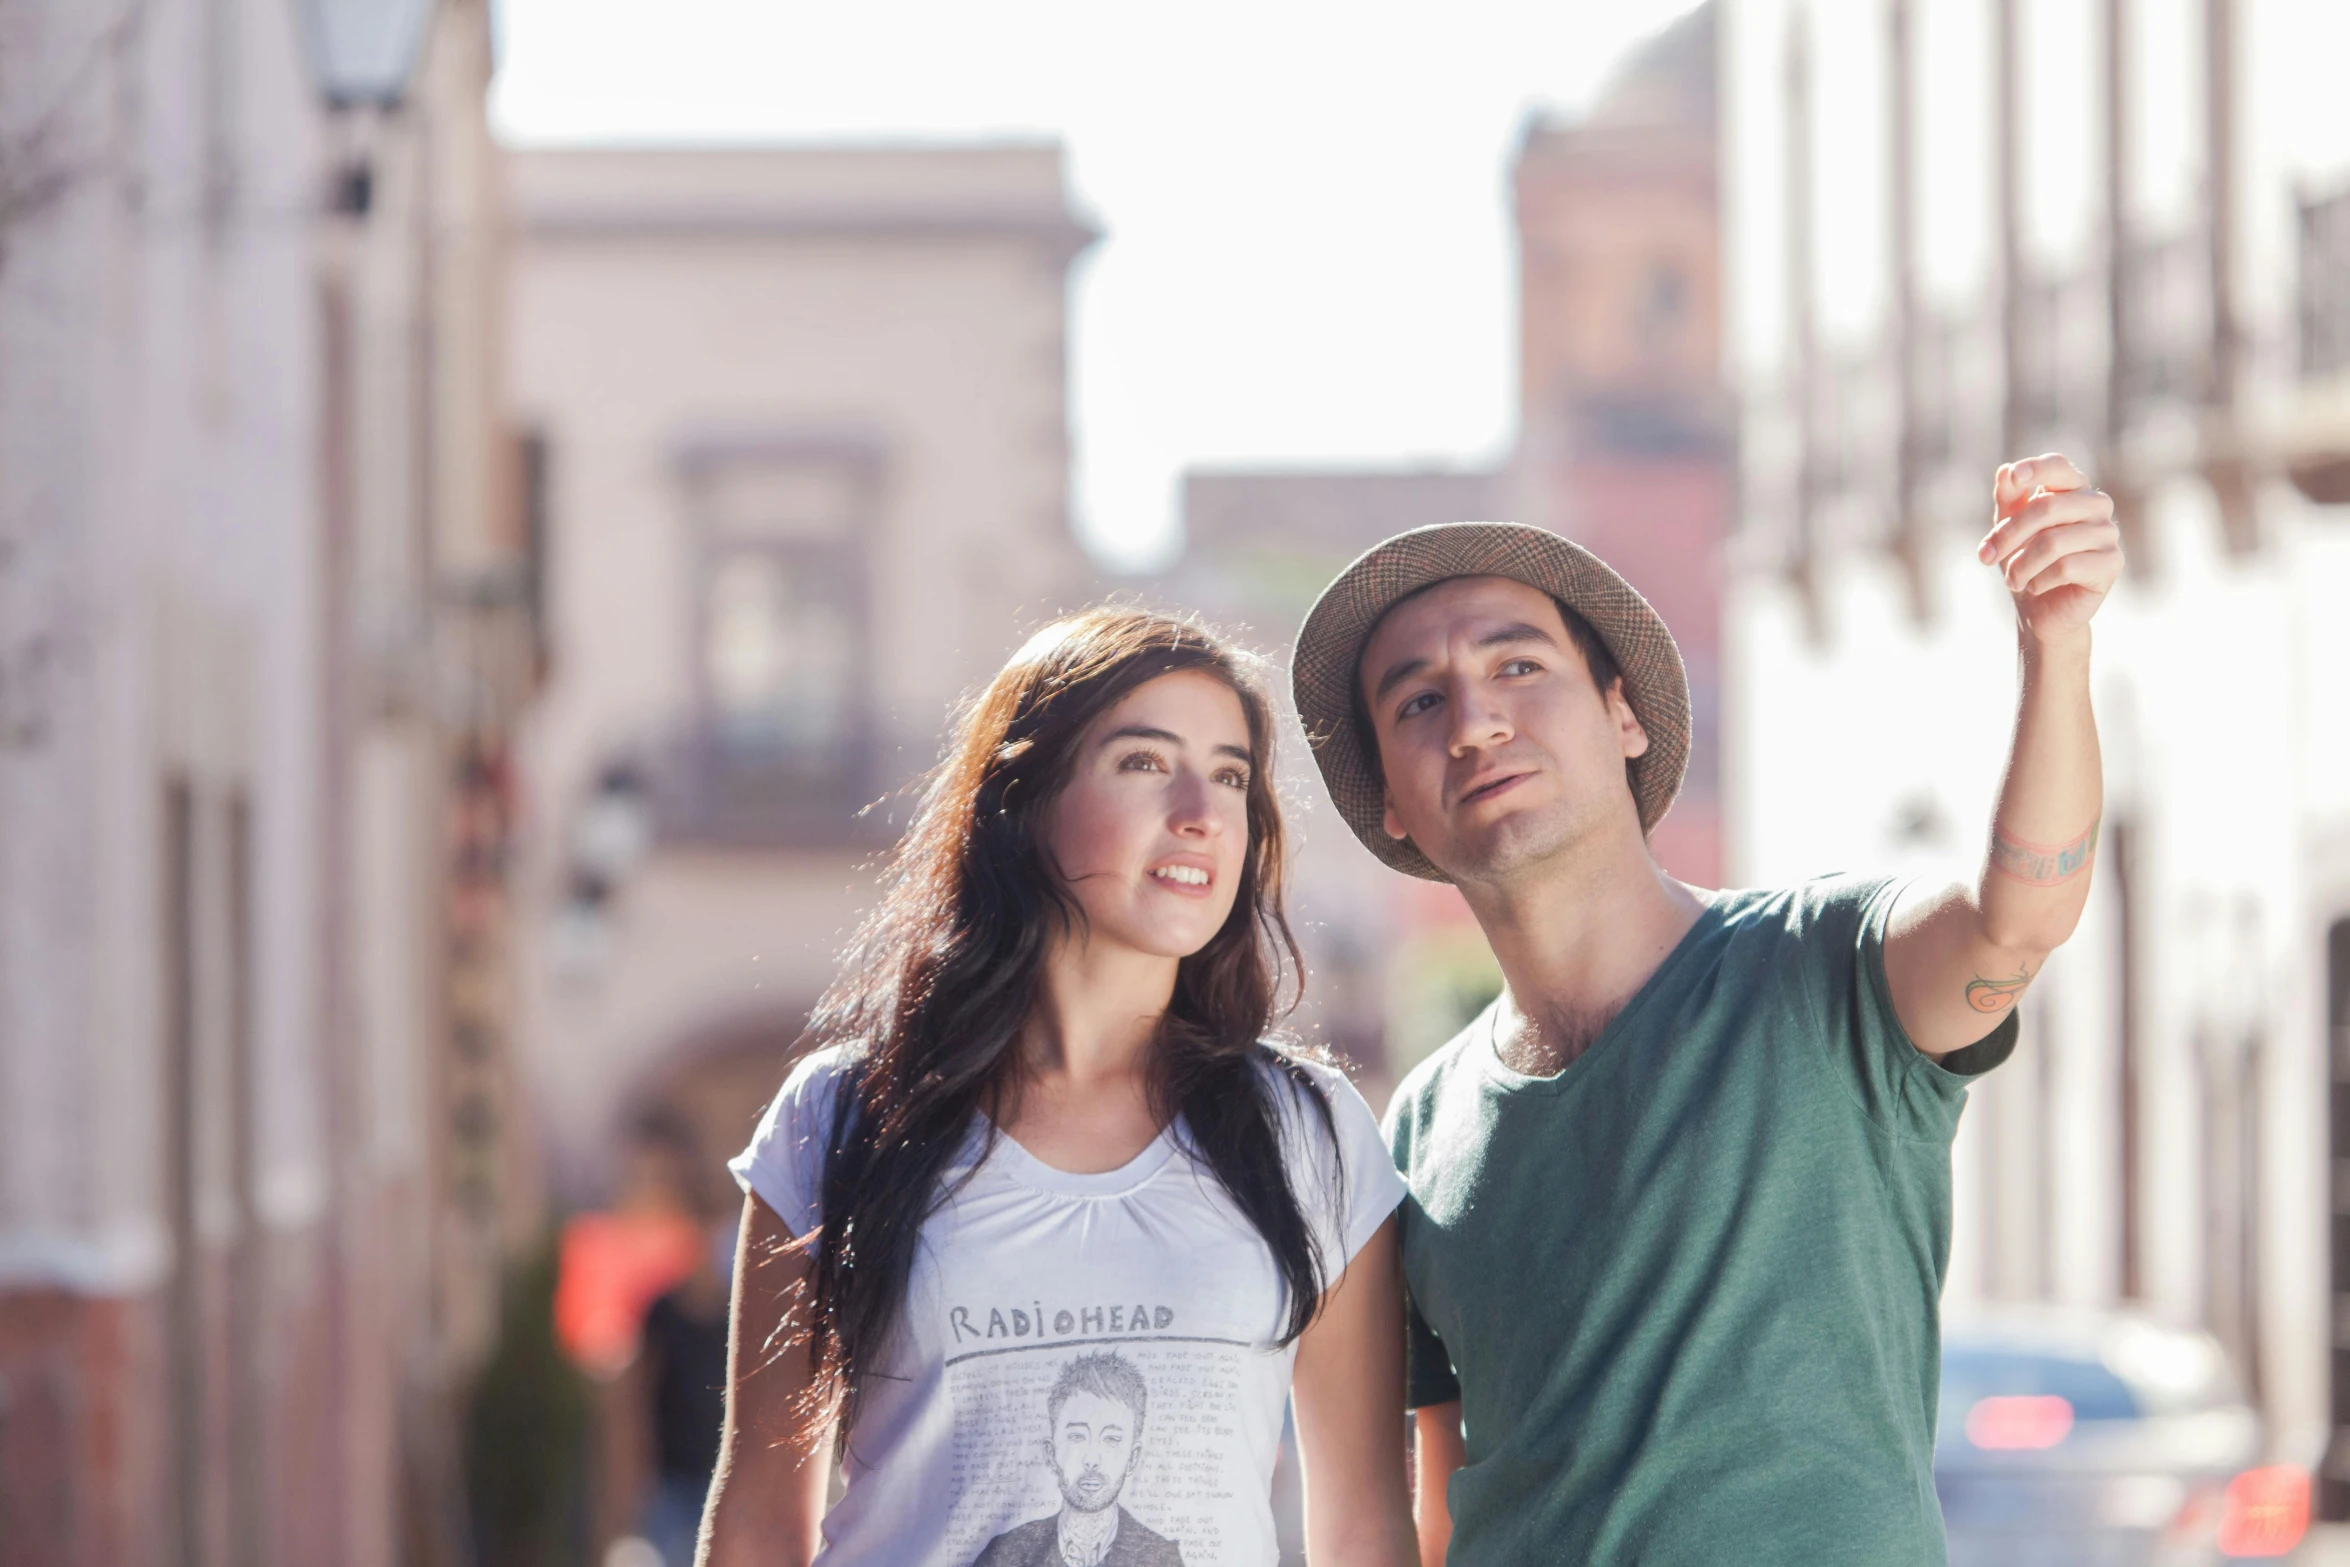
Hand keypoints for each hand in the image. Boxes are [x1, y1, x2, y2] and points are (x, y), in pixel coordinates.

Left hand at [1976, 454, 2123, 642]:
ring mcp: (2107, 533)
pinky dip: (2039, 580)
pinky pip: (2066, 567)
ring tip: (2012, 580)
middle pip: (2047, 508)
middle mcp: (2096, 505)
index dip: (2038, 468)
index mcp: (2072, 490)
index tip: (2015, 476)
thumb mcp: (2010, 530)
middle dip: (2008, 535)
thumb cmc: (2026, 563)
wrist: (2041, 612)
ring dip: (2020, 565)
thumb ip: (2009, 499)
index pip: (2060, 467)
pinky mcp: (2112, 563)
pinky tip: (2036, 587)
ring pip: (2053, 542)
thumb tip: (2005, 470)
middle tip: (1985, 557)